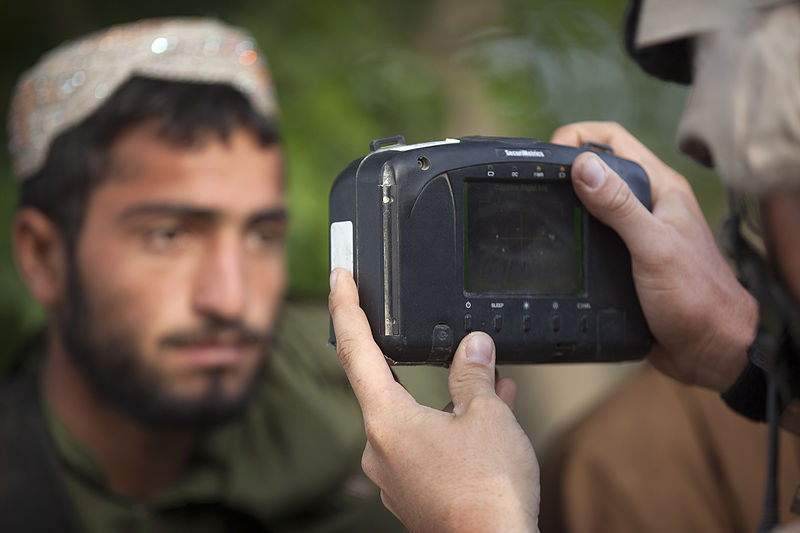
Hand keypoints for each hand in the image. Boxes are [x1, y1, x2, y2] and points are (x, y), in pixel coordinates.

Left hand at [329, 268, 539, 532]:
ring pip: (417, 418)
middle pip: (390, 385)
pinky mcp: (413, 494)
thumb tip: (473, 346)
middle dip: (422, 362)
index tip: (338, 277)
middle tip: (449, 343)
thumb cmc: (486, 493)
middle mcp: (380, 447)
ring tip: (492, 386)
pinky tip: (487, 423)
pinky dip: (452, 429)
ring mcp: (395, 475)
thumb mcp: (487, 416)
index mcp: (386, 420)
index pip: (354, 347)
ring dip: (449, 400)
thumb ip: (474, 374)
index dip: (344, 306)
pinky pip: (428, 446)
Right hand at [551, 121, 758, 391]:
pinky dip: (573, 234)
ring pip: (592, 205)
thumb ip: (619, 206)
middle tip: (537, 183)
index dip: (579, 137)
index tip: (549, 152)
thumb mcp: (653, 247)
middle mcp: (648, 205)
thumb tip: (583, 166)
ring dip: (567, 203)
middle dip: (566, 169)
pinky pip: (592, 236)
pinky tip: (557, 245)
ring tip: (540, 210)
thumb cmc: (697, 297)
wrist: (709, 350)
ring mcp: (636, 233)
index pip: (614, 141)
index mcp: (661, 189)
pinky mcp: (625, 260)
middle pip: (599, 169)